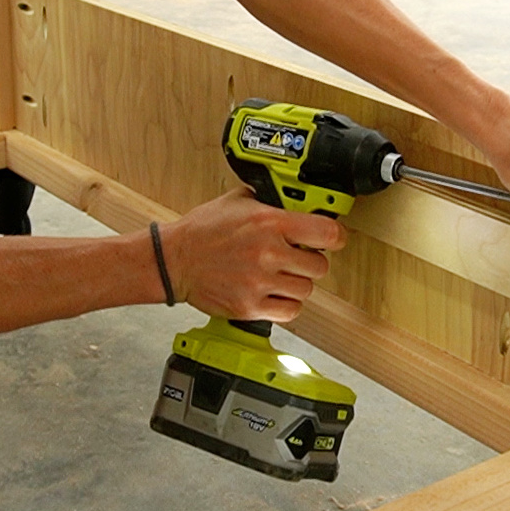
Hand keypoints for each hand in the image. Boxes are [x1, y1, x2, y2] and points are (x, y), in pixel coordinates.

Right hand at [158, 188, 347, 321]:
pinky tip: (274, 293)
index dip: (335, 236)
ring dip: (297, 283)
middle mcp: (268, 253)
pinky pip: (290, 311)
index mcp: (269, 223)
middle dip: (311, 261)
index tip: (333, 238)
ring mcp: (259, 282)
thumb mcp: (236, 201)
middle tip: (297, 258)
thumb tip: (292, 199)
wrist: (173, 260)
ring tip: (280, 276)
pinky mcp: (250, 307)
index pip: (326, 232)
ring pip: (306, 290)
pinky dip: (286, 304)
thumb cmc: (202, 231)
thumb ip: (267, 200)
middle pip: (320, 266)